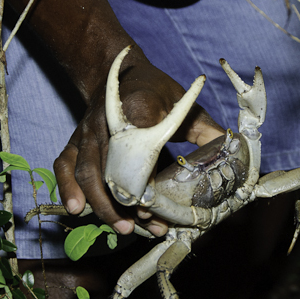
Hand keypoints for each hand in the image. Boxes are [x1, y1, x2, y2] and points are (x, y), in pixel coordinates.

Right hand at [54, 46, 223, 235]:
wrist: (117, 71)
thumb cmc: (157, 91)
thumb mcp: (186, 104)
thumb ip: (207, 130)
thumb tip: (235, 153)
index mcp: (139, 107)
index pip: (139, 147)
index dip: (145, 177)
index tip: (154, 200)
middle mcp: (108, 121)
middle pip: (110, 167)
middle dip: (123, 201)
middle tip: (139, 224)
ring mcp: (88, 131)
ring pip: (87, 171)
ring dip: (101, 203)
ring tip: (120, 227)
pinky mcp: (75, 139)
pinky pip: (65, 165)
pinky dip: (68, 188)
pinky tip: (76, 209)